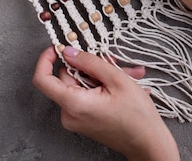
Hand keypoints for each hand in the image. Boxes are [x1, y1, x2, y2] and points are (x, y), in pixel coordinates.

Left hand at [32, 46, 179, 160]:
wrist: (149, 144)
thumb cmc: (137, 117)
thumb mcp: (116, 80)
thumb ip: (89, 62)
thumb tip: (69, 51)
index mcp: (73, 104)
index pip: (42, 79)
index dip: (46, 59)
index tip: (59, 47)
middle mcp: (69, 114)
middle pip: (67, 77)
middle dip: (90, 65)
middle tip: (113, 60)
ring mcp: (76, 118)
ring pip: (81, 84)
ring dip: (102, 75)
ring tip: (128, 73)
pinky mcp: (84, 120)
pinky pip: (86, 94)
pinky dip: (102, 85)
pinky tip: (125, 82)